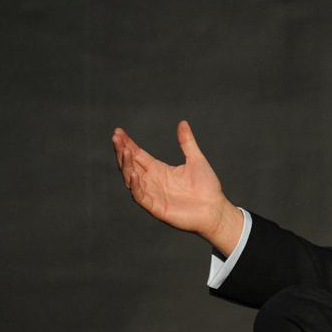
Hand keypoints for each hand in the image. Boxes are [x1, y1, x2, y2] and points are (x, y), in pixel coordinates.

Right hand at [112, 120, 242, 255]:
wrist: (215, 209)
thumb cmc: (207, 187)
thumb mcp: (196, 160)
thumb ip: (187, 142)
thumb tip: (183, 122)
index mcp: (159, 170)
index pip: (138, 155)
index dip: (128, 144)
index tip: (119, 132)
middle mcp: (152, 181)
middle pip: (131, 165)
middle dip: (122, 151)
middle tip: (115, 138)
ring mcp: (152, 194)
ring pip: (131, 179)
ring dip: (126, 165)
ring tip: (123, 151)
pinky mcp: (156, 207)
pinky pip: (140, 196)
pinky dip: (135, 185)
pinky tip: (132, 173)